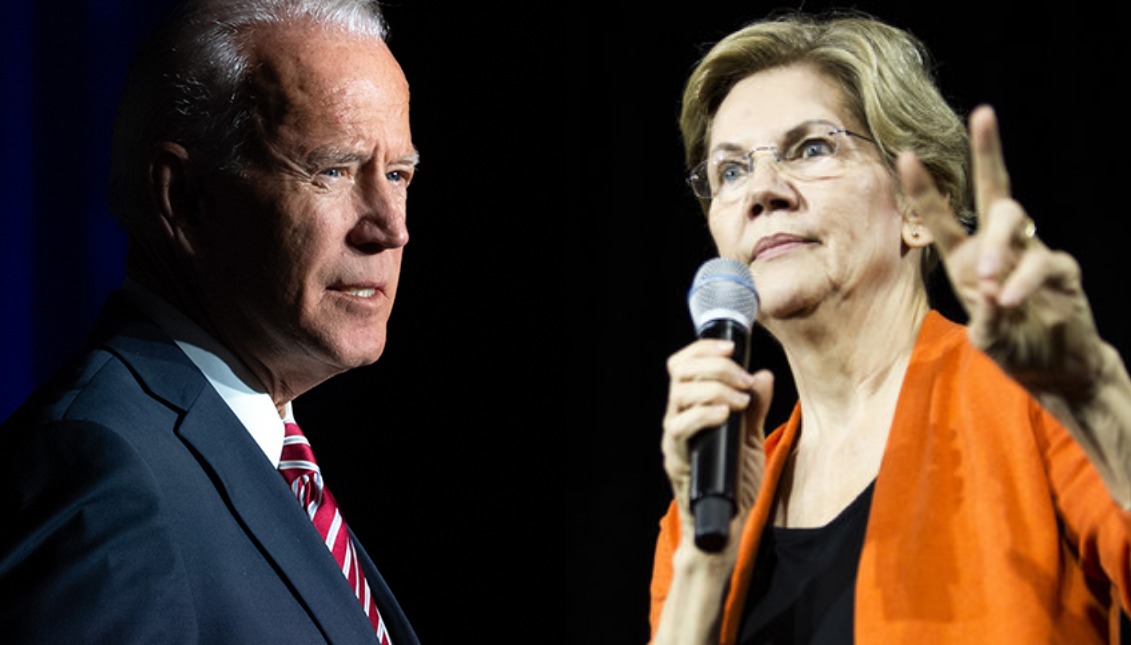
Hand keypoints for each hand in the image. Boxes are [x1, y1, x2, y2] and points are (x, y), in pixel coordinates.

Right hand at [661, 338, 773, 553]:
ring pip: (679, 396)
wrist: (727, 525)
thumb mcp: (751, 439)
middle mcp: (677, 419)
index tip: (732, 347)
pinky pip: (680, 429)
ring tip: (741, 401)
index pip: (685, 365)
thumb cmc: (735, 484)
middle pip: (680, 372)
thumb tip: (763, 375)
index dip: (704, 349)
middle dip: (716, 366)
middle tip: (743, 381)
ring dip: (715, 389)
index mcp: (692, 408)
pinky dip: (704, 414)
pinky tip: (726, 414)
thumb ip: (756, 408)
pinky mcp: (676, 460)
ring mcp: (675, 440)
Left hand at [898, 105, 1104, 399]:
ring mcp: (1032, 253)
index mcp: (967, 260)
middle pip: (994, 191)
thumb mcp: (988, 337)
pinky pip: (1043, 263)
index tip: (904, 155)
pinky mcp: (1062, 271)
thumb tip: (991, 290)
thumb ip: (986, 316)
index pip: (941, 217)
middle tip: (984, 114)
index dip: (923, 188)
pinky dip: (1024, 282)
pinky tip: (1012, 300)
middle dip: (989, 151)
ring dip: (998, 244)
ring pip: (1015, 218)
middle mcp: (998, 248)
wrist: (1057, 369)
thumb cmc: (1015, 345)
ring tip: (988, 278)